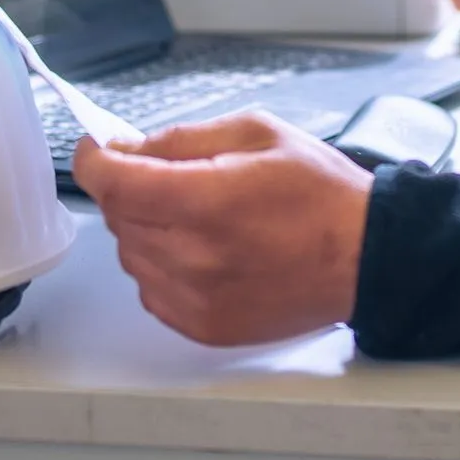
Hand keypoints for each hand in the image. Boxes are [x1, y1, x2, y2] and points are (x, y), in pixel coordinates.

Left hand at [72, 112, 371, 345]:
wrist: (365, 258)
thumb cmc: (321, 193)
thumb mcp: (256, 132)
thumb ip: (183, 138)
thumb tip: (129, 148)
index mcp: (203, 200)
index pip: (111, 183)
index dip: (95, 159)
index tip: (98, 149)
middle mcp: (191, 255)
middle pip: (118, 217)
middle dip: (133, 189)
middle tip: (175, 177)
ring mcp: (194, 298)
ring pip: (131, 254)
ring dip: (148, 229)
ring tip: (200, 217)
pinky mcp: (202, 326)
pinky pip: (152, 290)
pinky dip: (165, 267)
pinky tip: (206, 251)